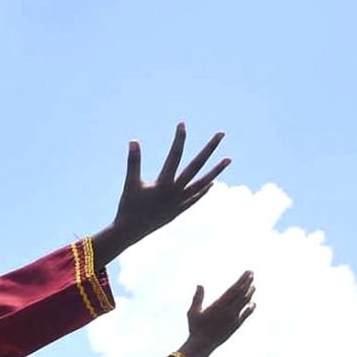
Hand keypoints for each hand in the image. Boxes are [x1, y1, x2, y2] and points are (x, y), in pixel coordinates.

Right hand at [94, 124, 230, 264]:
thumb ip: (133, 162)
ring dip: (216, 170)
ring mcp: (179, 202)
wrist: (128, 233)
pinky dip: (204, 190)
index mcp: (164, 184)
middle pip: (196, 165)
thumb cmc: (128, 207)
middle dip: (209, 148)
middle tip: (221, 133)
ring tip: (229, 159)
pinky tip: (212, 183)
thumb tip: (133, 141)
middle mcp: (176, 192)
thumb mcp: (130, 183)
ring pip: (202, 183)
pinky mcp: (178, 211)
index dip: (179, 139)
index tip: (182, 124)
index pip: (175, 156)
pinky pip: (195, 198)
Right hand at [178, 272, 255, 356]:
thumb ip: (197, 298)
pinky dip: (251, 307)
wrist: (202, 345)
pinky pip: (246, 314)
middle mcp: (228, 311)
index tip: (247, 273)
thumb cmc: (195, 328)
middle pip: (242, 294)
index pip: (234, 289)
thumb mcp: (193, 312)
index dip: (242, 280)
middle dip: (248, 283)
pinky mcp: (236, 325)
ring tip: (253, 286)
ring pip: (245, 302)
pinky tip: (253, 303)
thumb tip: (200, 285)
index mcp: (218, 306)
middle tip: (252, 274)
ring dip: (250, 293)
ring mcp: (233, 318)